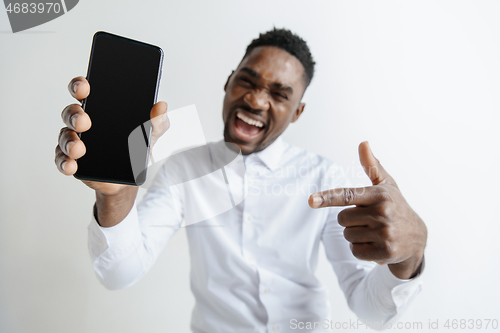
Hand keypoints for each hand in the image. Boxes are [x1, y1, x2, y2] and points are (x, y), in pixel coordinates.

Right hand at [54, 76, 169, 195]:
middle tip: (85, 122)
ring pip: (65, 136)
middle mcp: (83, 122)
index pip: (83, 90)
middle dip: (74, 115)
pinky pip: (63, 159)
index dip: (80, 85)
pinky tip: (72, 165)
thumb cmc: (135, 148)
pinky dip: (65, 162)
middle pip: (71, 112)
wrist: (131, 178)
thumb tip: (161, 106)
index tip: (85, 87)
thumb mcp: (150, 134)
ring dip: (69, 141)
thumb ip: (157, 121)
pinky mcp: (73, 161)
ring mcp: (75, 141)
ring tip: (79, 148)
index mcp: (99, 108)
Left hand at [309, 141, 426, 278]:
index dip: (327, 198)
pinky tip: (376, 245)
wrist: (418, 238)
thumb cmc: (396, 207)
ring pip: (347, 235)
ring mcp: (385, 233)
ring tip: (375, 233)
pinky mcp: (385, 252)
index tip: (311, 200)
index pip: (347, 196)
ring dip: (356, 236)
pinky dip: (361, 250)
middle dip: (350, 221)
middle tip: (370, 221)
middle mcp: (382, 213)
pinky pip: (355, 251)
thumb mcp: (387, 185)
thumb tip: (363, 143)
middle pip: (341, 219)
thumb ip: (372, 166)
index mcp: (379, 195)